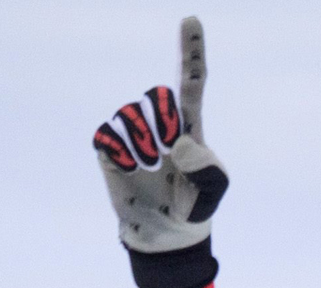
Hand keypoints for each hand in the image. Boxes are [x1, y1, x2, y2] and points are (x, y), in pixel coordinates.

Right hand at [93, 17, 227, 252]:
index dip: (191, 51)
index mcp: (190, 125)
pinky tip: (130, 169)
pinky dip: (119, 154)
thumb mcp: (213, 192)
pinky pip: (107, 135)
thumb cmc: (193, 207)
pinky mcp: (109, 149)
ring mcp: (133, 134)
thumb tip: (178, 142)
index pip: (191, 82)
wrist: (164, 233)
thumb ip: (207, 170)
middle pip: (157, 95)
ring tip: (151, 167)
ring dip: (142, 144)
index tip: (191, 19)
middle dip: (163, 122)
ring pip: (131, 114)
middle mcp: (160, 122)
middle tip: (168, 153)